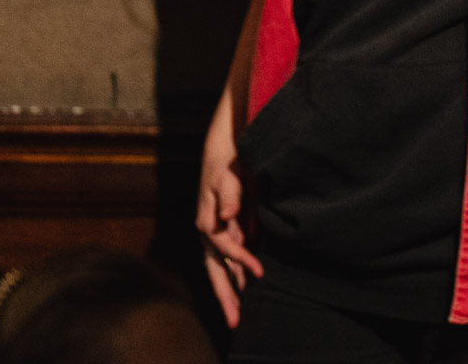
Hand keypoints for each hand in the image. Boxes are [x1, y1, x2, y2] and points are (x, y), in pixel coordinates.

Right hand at [197, 97, 261, 326]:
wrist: (225, 144)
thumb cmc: (229, 157)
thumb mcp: (229, 170)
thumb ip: (229, 192)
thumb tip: (227, 214)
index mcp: (207, 218)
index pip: (224, 248)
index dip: (241, 261)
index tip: (260, 273)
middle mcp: (208, 229)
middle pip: (215, 269)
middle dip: (226, 295)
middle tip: (236, 322)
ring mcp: (216, 231)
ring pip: (220, 268)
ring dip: (230, 291)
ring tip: (239, 316)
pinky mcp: (226, 228)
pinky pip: (228, 258)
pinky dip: (235, 274)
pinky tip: (246, 287)